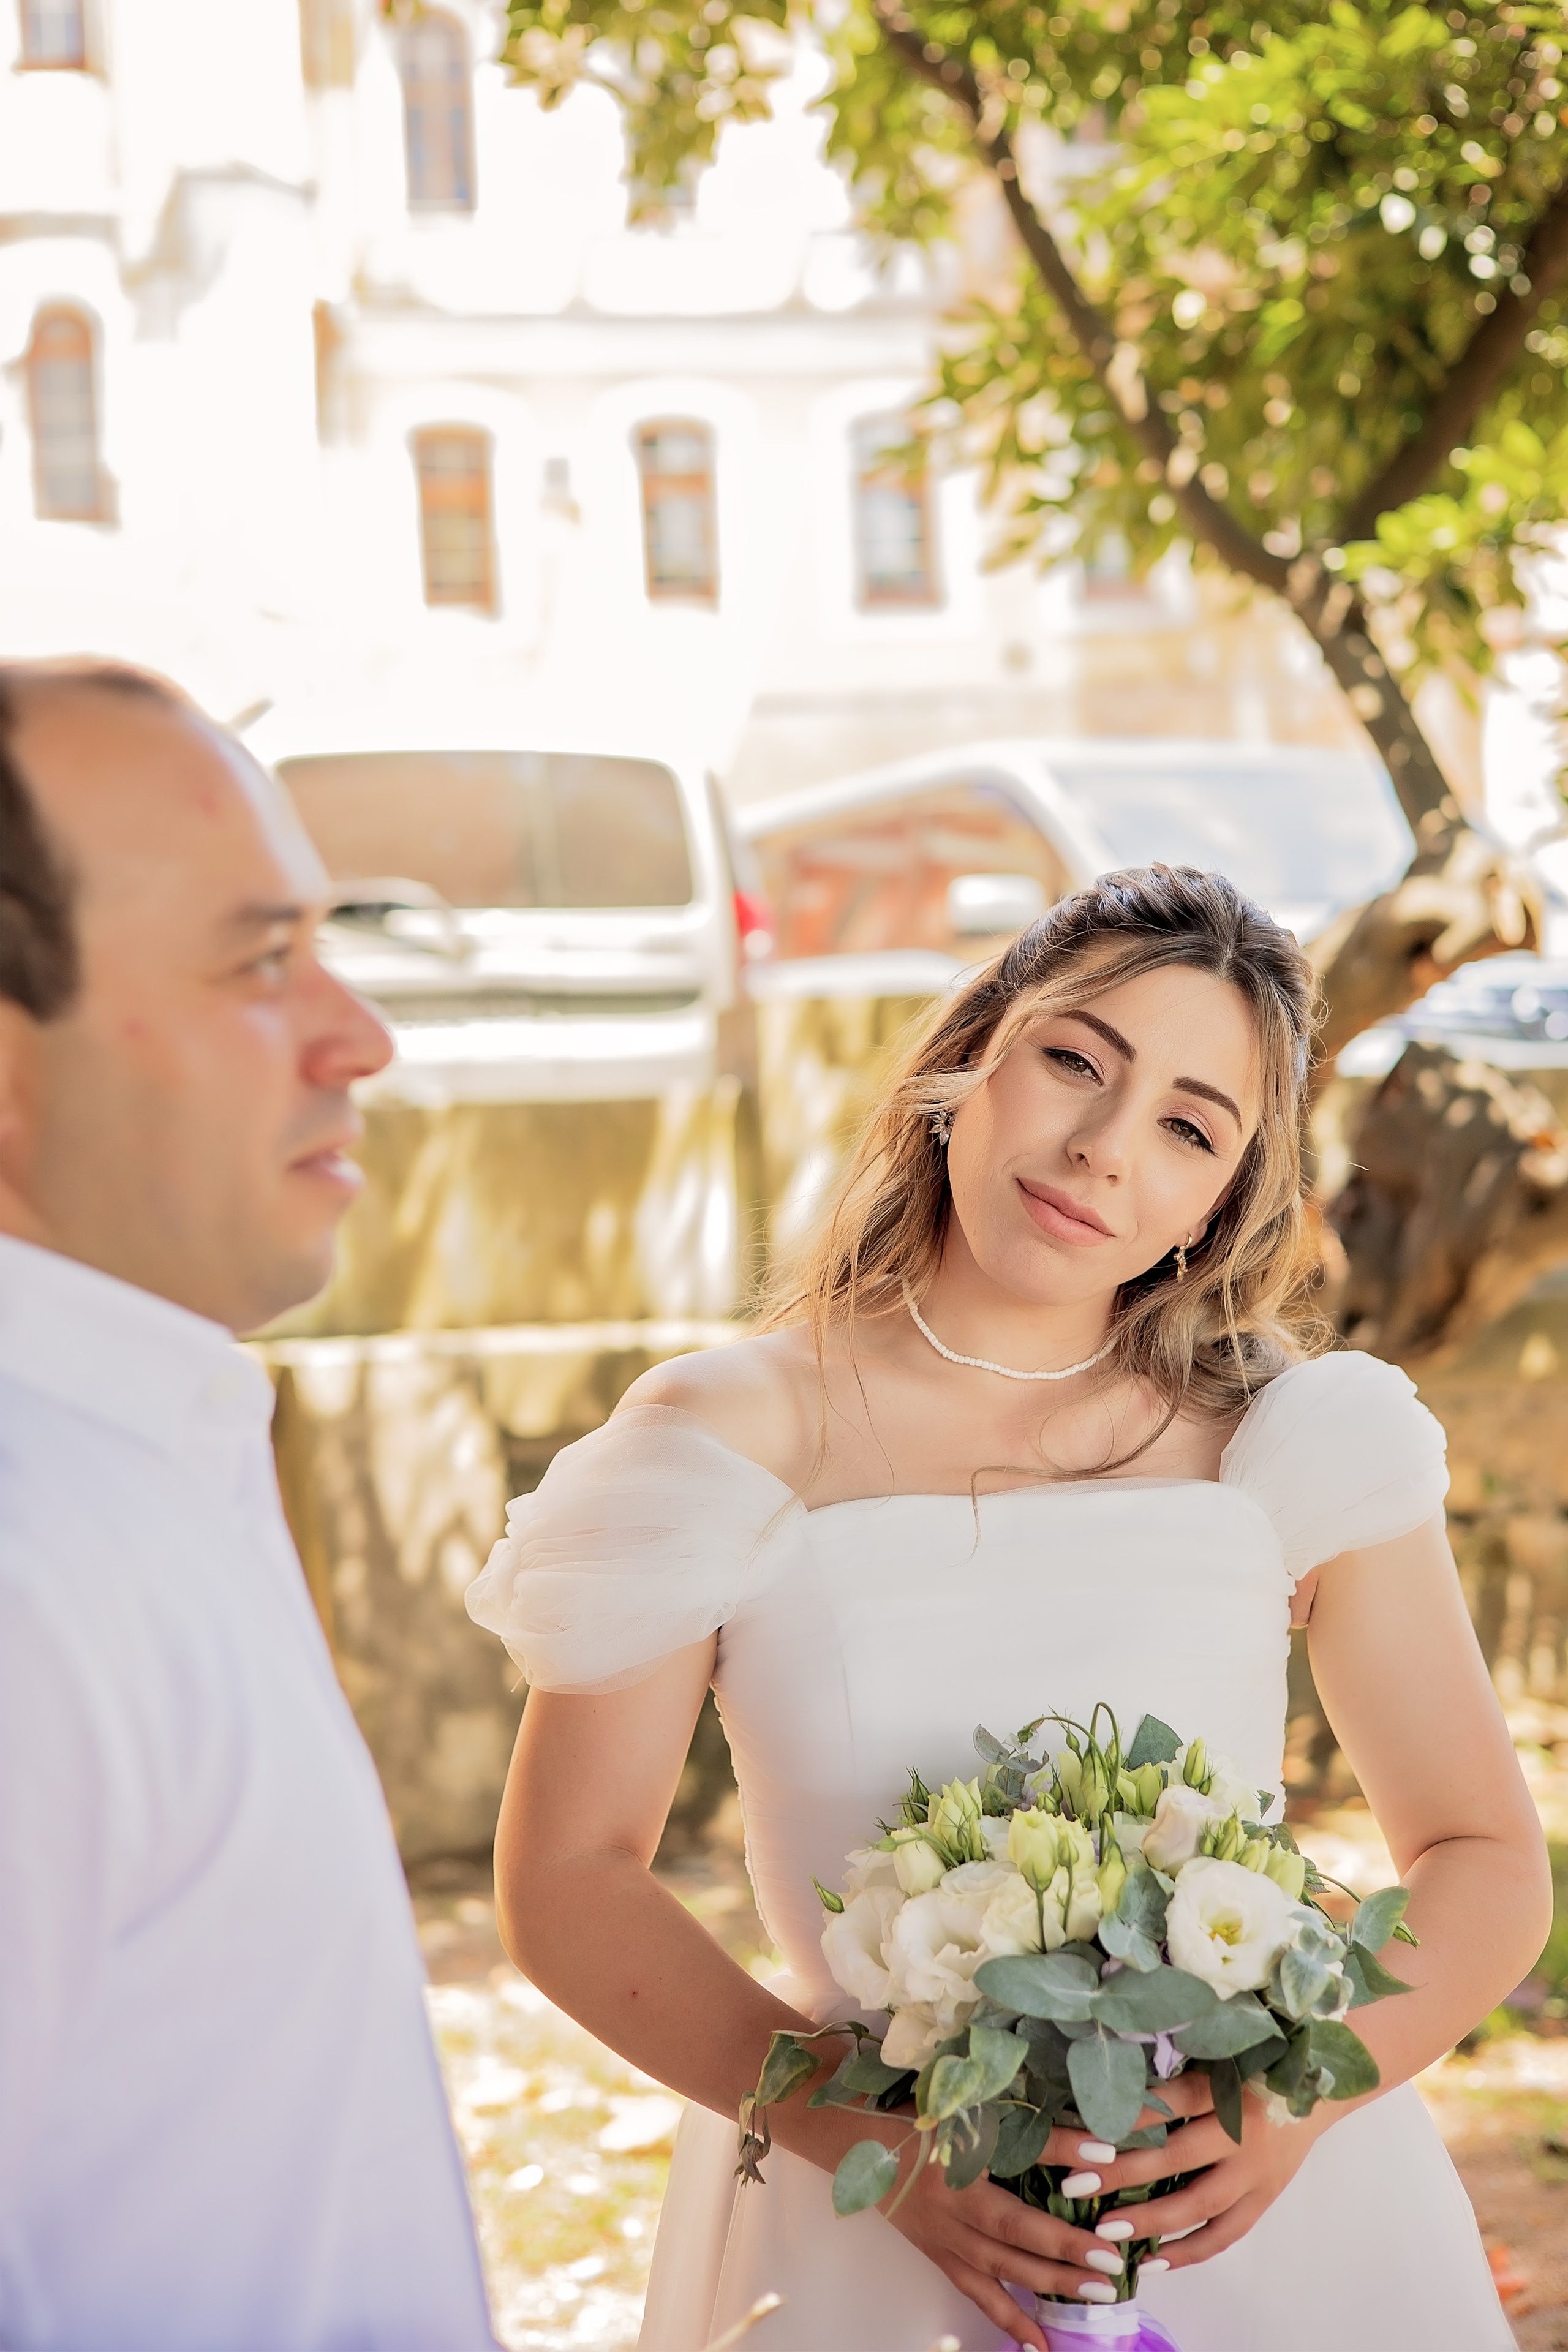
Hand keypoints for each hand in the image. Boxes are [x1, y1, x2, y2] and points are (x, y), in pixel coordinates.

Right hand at [881, 2074, 1215, 2350]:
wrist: (855, 2136)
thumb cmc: (917, 2110)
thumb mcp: (965, 2102)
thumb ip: (1022, 2120)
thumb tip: (1085, 2131)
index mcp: (956, 2152)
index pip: (1020, 2148)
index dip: (1064, 2151)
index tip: (1110, 2160)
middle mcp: (949, 2200)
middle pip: (1013, 2228)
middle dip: (1065, 2246)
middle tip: (1112, 2262)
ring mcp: (942, 2233)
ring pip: (1000, 2266)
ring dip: (1049, 2282)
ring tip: (1097, 2294)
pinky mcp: (937, 2253)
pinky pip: (976, 2292)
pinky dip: (1008, 2317)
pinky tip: (1038, 2342)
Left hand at [1085, 2080, 1327, 2271]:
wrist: (1315, 2092)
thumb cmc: (1252, 2066)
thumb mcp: (1217, 2058)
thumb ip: (1174, 2074)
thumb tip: (1109, 2084)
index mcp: (1227, 2086)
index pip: (1170, 2102)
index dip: (1128, 2116)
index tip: (1084, 2132)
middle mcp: (1242, 2131)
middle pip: (1178, 2155)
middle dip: (1125, 2173)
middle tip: (1077, 2185)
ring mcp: (1256, 2171)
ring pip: (1202, 2204)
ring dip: (1152, 2220)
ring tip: (1108, 2230)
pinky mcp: (1265, 2198)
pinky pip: (1226, 2233)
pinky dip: (1190, 2251)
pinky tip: (1153, 2261)